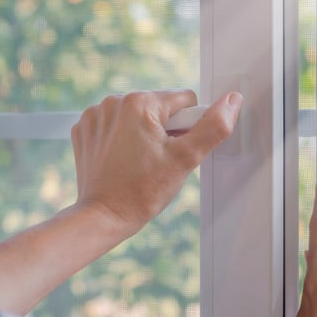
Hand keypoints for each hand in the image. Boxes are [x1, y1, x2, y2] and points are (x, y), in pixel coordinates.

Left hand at [69, 89, 242, 234]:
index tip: (174, 150)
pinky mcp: (85, 128)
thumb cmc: (141, 191)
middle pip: (160, 107)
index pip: (185, 101)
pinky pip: (115, 123)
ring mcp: (95, 114)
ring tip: (138, 160)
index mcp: (139, 102)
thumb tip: (232, 101)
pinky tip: (122, 159)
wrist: (104, 215)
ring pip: (138, 115)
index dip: (188, 128)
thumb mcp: (186, 159)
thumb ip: (214, 127)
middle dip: (165, 130)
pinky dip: (121, 137)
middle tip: (158, 159)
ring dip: (143, 132)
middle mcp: (114, 101)